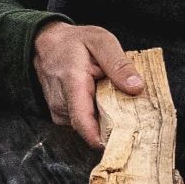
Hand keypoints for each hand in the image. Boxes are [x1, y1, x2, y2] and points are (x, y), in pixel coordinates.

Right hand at [31, 20, 145, 148]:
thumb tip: (137, 87)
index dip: (103, 138)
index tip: (124, 142)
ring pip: (90, 126)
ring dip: (105, 118)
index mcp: (72, 82)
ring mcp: (58, 112)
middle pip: (93, 127)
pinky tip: (100, 101)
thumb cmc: (74, 42)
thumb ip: (119, 63)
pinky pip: (84, 123)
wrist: (47, 44)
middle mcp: (61, 102)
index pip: (83, 122)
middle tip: (132, 110)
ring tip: (112, 98)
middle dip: (114, 123)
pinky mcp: (60, 117)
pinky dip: (96, 116)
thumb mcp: (101, 41)